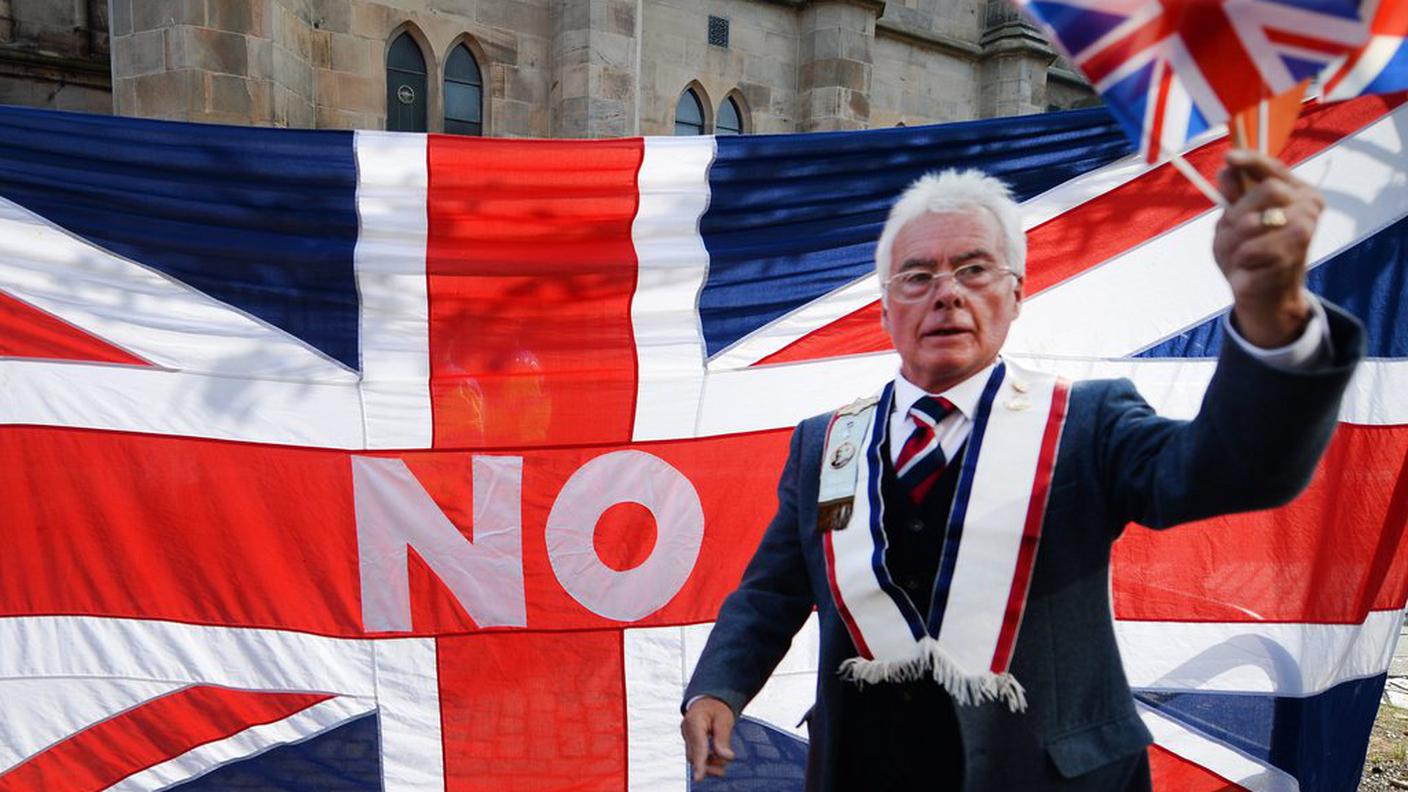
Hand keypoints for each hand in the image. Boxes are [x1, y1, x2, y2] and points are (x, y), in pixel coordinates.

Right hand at [681, 697, 736, 781]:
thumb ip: (723, 739)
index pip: (697, 745)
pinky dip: (705, 759)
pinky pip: (695, 753)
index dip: (699, 762)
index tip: (699, 777)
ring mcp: (686, 735)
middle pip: (693, 754)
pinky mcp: (689, 740)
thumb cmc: (717, 707)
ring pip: (693, 756)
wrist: (709, 700)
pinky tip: (717, 759)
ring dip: (706, 764)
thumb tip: (727, 757)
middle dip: (706, 765)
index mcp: (694, 720)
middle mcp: (686, 729)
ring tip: (721, 767)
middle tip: (722, 771)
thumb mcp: (724, 719)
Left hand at [1213, 149, 1323, 347]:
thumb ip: (1234, 196)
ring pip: (1252, 223)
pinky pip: (1248, 252)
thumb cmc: (1251, 254)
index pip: (1275, 168)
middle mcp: (1309, 209)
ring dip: (1233, 242)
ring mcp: (1304, 233)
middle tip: (1233, 232)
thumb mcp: (1236, 222)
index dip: (1252, 160)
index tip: (1229, 157)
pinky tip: (1250, 271)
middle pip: (1268, 190)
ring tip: (1241, 257)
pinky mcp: (1292, 258)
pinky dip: (1239, 263)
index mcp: (1299, 194)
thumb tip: (1226, 168)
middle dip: (1239, 212)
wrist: (1266, 298)